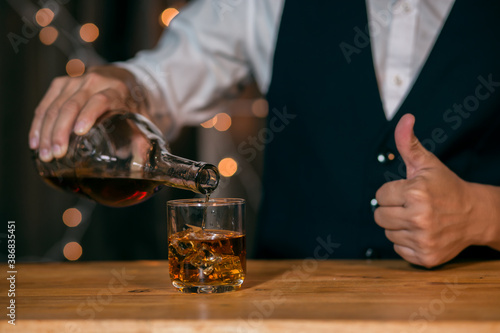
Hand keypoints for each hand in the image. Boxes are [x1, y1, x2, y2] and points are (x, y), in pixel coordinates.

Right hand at [29, 66, 146, 161]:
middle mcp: (94, 82)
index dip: (89, 114)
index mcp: (116, 90)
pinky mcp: (62, 83)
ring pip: (55, 106)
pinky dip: (39, 123)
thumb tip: (140, 165)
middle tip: (56, 154)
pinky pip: (46, 104)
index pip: (100, 100)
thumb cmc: (132, 103)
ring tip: (44, 154)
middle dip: (61, 131)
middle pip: (73, 104)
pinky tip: (36, 141)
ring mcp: (75, 80)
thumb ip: (142, 140)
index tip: (80, 132)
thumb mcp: (142, 118)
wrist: (124, 77)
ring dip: (47, 132)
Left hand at [374, 114, 499, 267]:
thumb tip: (405, 118)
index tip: (408, 192)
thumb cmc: (446, 187)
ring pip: (388, 233)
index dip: (392, 192)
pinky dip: (407, 242)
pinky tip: (422, 232)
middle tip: (410, 205)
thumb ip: (409, 143)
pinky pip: (398, 250)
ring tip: (418, 218)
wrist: (475, 215)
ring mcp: (423, 240)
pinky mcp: (425, 258)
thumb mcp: (427, 163)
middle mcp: (419, 218)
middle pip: (379, 217)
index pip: (379, 196)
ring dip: (399, 226)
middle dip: (391, 209)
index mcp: (416, 193)